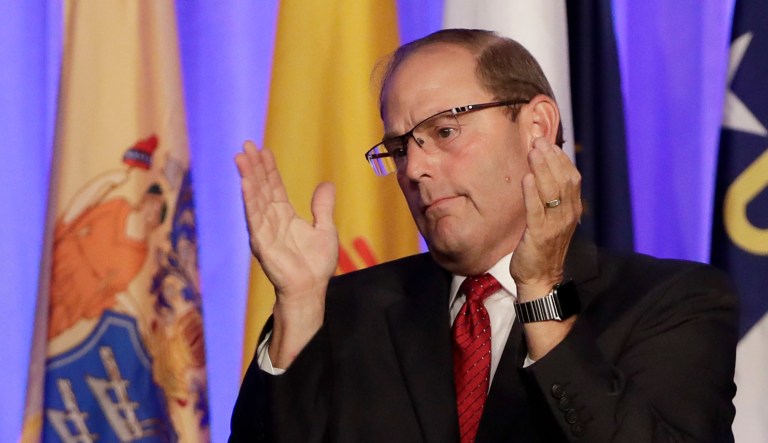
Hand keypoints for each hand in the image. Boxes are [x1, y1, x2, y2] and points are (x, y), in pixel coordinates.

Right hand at [235, 140, 337, 366]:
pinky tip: (245, 183)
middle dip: (253, 166)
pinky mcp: (261, 242)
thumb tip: (327, 184)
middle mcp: (271, 220)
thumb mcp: (326, 229)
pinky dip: (249, 199)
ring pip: (254, 198)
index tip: (262, 150)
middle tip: (245, 145)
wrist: (310, 289)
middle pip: (261, 187)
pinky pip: (254, 217)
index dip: (268, 168)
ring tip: (241, 157)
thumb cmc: (316, 264)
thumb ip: (323, 207)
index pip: (273, 187)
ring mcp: (264, 230)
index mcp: (285, 216)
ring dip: (248, 177)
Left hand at [510, 138, 581, 300]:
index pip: (572, 177)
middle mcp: (568, 215)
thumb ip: (550, 198)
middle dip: (551, 158)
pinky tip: (526, 178)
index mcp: (572, 210)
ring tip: (533, 152)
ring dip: (542, 169)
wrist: (540, 278)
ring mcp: (556, 225)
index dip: (560, 158)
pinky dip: (532, 193)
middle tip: (538, 140)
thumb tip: (542, 171)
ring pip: (552, 191)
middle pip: (564, 180)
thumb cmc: (542, 247)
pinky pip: (537, 211)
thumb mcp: (552, 219)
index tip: (548, 142)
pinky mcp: (540, 235)